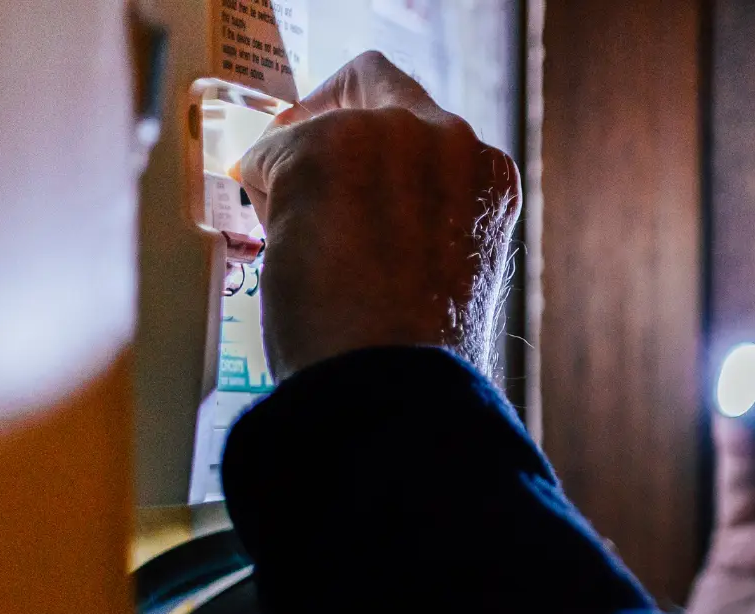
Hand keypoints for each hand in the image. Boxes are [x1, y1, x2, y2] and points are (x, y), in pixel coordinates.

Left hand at [237, 52, 520, 379]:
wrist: (396, 384)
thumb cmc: (419, 358)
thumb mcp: (447, 272)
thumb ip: (420, 220)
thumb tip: (357, 210)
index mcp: (490, 179)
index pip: (427, 121)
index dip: (380, 138)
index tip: (351, 169)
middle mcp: (452, 141)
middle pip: (372, 88)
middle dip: (331, 136)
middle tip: (304, 187)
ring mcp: (392, 137)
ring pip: (318, 124)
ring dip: (298, 171)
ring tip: (302, 242)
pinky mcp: (328, 148)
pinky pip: (269, 153)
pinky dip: (265, 197)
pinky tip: (287, 250)